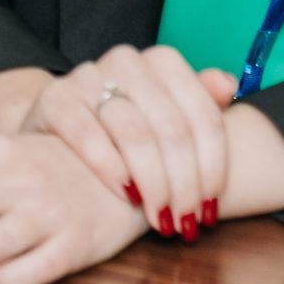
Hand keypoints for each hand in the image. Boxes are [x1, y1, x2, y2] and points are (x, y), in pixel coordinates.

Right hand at [19, 46, 234, 243]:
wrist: (58, 130)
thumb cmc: (125, 129)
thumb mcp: (167, 117)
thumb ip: (200, 102)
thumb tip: (229, 85)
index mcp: (163, 62)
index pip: (204, 116)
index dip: (214, 168)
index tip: (211, 208)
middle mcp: (127, 61)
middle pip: (173, 130)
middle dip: (184, 185)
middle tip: (184, 223)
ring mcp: (87, 76)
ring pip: (135, 133)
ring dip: (154, 185)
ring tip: (159, 218)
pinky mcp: (55, 97)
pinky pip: (87, 134)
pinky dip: (111, 169)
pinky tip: (126, 195)